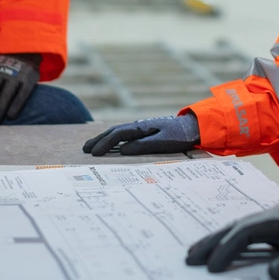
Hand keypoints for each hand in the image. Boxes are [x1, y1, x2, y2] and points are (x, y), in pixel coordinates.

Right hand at [83, 113, 199, 155]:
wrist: (193, 127)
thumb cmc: (179, 136)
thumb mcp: (162, 142)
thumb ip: (142, 145)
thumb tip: (122, 150)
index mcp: (141, 127)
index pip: (117, 135)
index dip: (104, 144)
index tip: (93, 153)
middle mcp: (138, 126)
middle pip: (114, 131)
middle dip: (99, 140)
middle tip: (85, 149)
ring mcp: (141, 128)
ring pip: (118, 132)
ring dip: (105, 139)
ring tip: (92, 146)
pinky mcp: (145, 131)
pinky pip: (125, 135)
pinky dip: (114, 139)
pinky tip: (111, 144)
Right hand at [186, 188, 278, 279]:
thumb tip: (271, 274)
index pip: (246, 233)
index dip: (227, 250)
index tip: (212, 268)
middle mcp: (277, 215)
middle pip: (237, 226)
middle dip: (212, 241)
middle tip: (188, 257)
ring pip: (242, 229)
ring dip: (220, 240)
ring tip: (198, 253)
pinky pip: (253, 235)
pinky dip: (236, 242)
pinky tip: (227, 251)